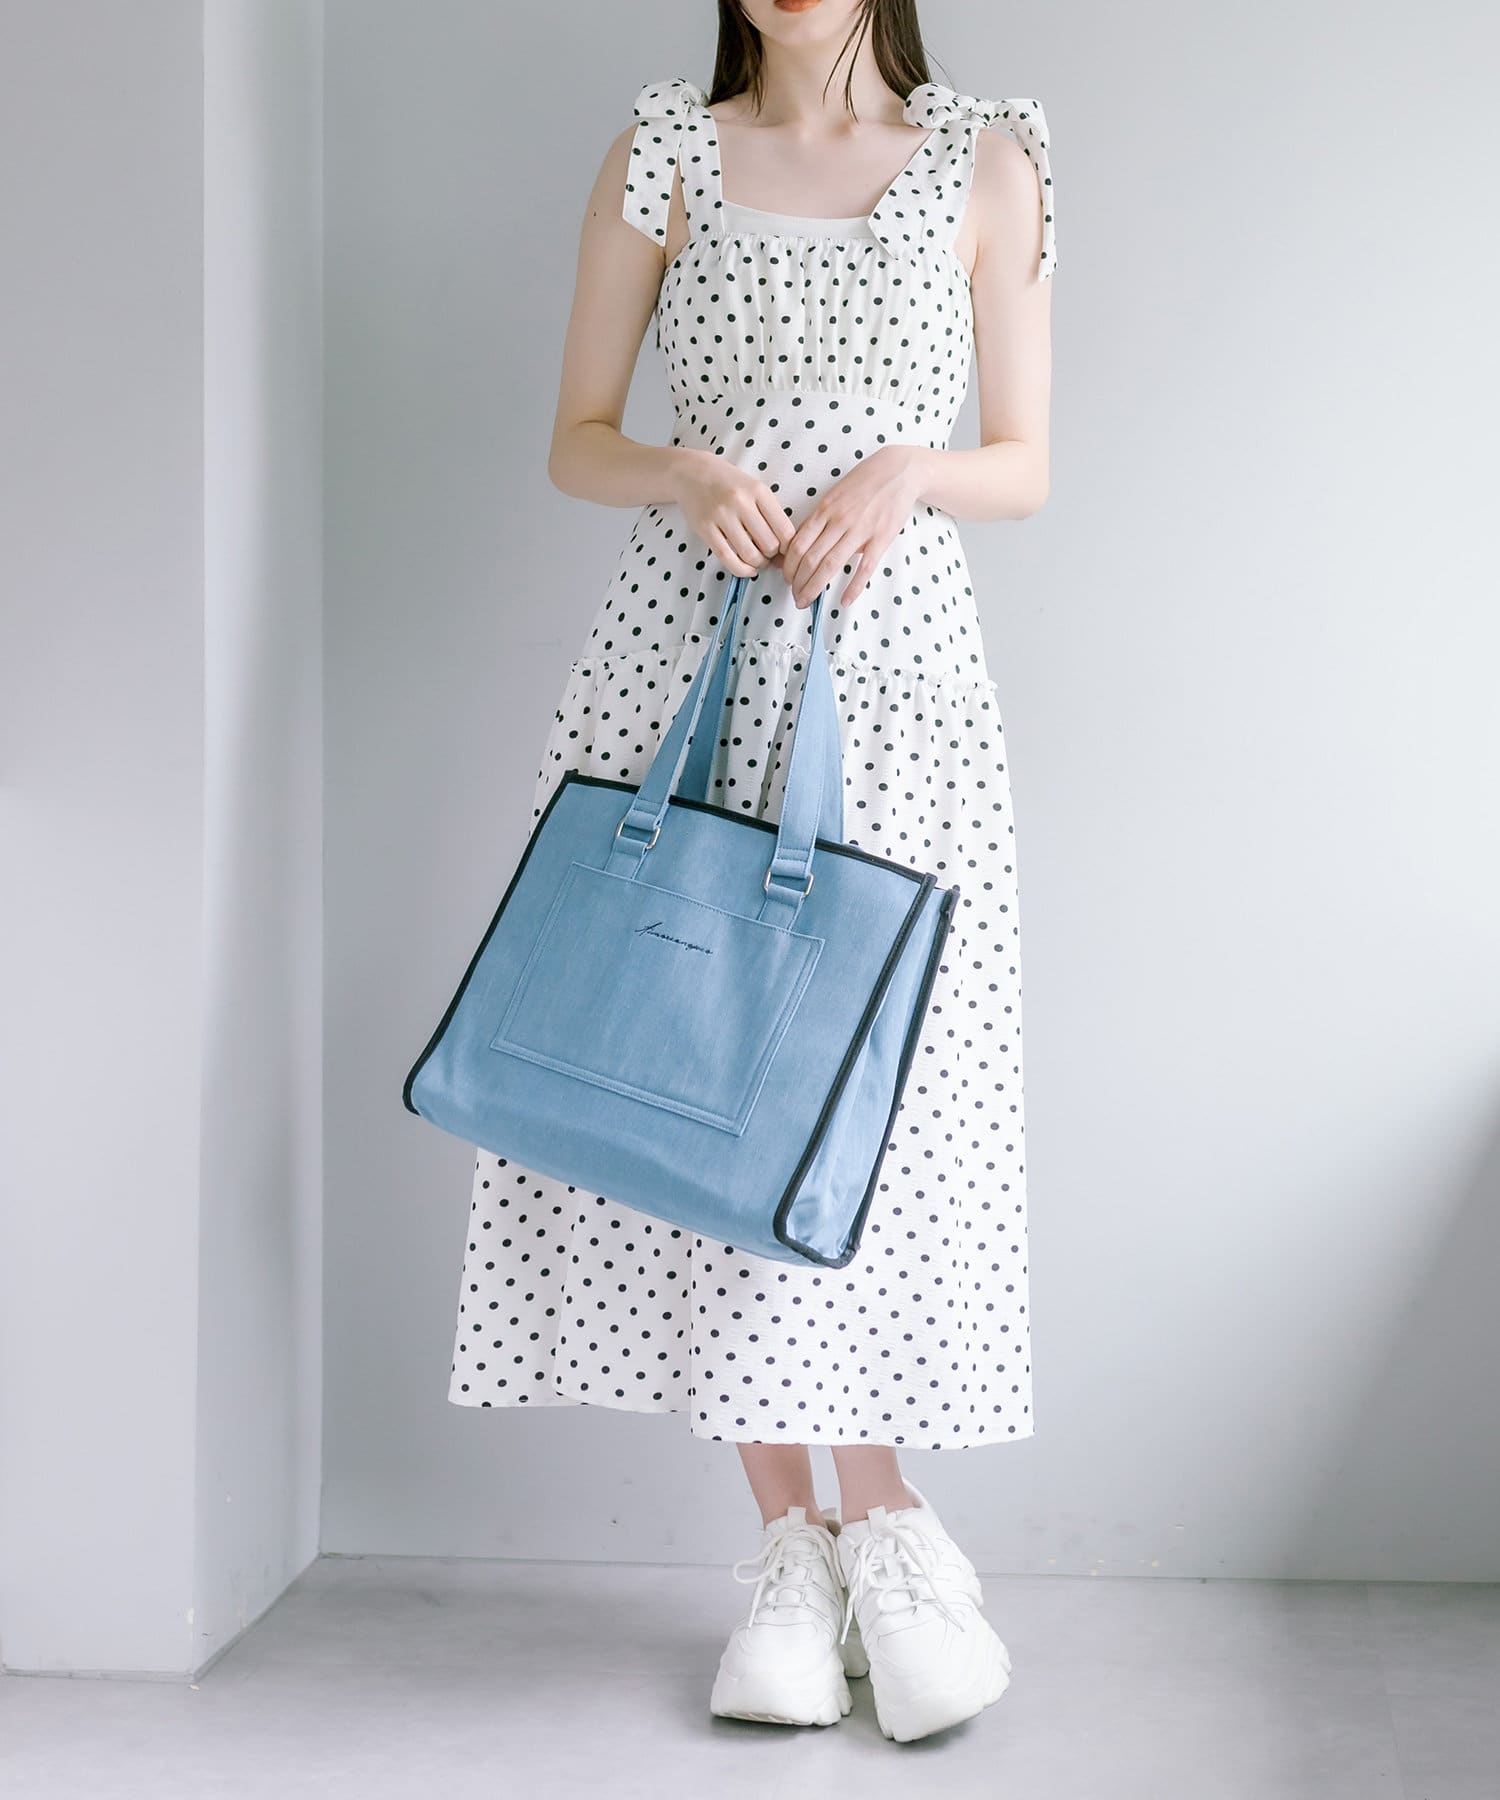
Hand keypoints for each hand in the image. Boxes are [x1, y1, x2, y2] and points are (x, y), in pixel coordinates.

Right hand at [670, 450, 794, 576]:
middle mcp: (741, 501)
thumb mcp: (755, 489)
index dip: (788, 547)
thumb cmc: (728, 483)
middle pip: (769, 544)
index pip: (785, 529)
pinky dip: (741, 570)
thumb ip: (771, 514)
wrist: (692, 472)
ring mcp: (721, 515)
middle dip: (772, 556)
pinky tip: (746, 568)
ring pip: (749, 554)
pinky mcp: (705, 528)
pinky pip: (727, 558)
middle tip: (769, 556)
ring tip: (758, 561)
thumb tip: (786, 550)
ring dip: (758, 564)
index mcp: (759, 491)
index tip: (784, 550)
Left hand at [779, 446, 927, 609]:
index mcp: (825, 509)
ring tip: (806, 602)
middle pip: (810, 558)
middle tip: (795, 596)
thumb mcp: (835, 494)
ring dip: (814, 587)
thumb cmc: (864, 482)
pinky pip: (865, 568)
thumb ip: (821, 519)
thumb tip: (805, 543)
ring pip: (830, 565)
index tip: (786, 578)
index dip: (788, 566)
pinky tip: (844, 601)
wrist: (899, 471)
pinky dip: (853, 587)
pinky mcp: (881, 538)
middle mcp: (839, 521)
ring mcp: (860, 530)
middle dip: (798, 582)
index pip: (798, 544)